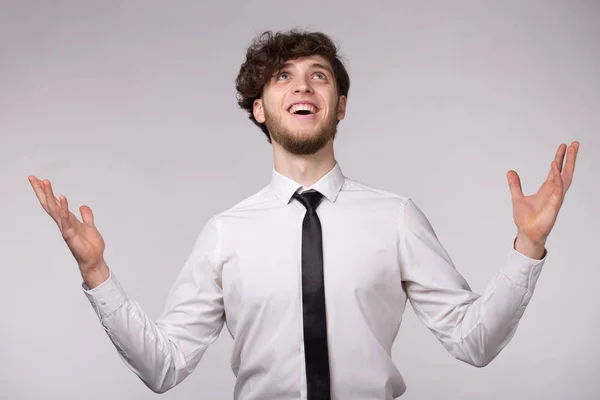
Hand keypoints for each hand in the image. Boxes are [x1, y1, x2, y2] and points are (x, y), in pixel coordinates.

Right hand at [28, 176, 107, 284]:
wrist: (94, 259)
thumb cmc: (90, 246)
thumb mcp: (89, 226)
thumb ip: (86, 216)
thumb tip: (83, 206)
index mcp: (68, 219)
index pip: (55, 203)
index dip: (47, 192)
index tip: (40, 180)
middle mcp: (64, 222)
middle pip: (49, 203)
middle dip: (41, 190)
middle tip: (32, 177)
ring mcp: (65, 227)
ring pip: (54, 208)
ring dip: (49, 195)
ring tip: (45, 182)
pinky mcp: (70, 233)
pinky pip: (65, 219)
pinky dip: (64, 208)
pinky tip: (62, 197)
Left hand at [507, 141, 578, 257]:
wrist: (527, 233)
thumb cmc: (526, 219)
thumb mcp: (517, 197)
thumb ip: (515, 184)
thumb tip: (510, 172)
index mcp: (547, 189)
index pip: (555, 171)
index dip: (560, 159)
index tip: (563, 146)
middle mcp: (554, 192)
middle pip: (565, 171)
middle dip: (570, 158)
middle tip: (575, 143)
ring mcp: (556, 197)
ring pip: (565, 177)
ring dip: (567, 163)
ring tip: (568, 149)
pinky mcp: (554, 204)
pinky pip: (557, 187)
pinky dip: (556, 176)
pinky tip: (554, 166)